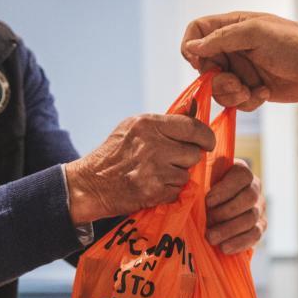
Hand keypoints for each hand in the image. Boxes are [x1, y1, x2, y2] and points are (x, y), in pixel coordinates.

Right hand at [65, 114, 215, 222]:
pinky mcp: (154, 191)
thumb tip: (195, 106)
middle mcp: (153, 144)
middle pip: (194, 153)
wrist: (90, 184)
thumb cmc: (114, 154)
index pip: (193, 127)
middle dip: (186, 160)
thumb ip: (165, 121)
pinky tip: (152, 186)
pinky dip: (169, 191)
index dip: (206, 137)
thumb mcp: (134, 128)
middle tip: (171, 162)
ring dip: (176, 177)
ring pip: (186, 174)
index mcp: (148, 124)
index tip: (207, 143)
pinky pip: (177, 191)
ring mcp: (154, 169)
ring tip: (156, 174)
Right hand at [182, 12, 297, 110]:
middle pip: (204, 68)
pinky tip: (265, 92)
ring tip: (253, 90)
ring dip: (233, 95)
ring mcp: (239, 70)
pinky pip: (234, 102)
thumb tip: (191, 48)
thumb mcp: (256, 33)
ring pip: (217, 90)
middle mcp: (231, 48)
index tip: (199, 63)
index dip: (192, 47)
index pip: (196, 32)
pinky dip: (248, 102)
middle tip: (237, 85)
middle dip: (218, 81)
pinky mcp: (249, 90)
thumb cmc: (292, 43)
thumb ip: (222, 38)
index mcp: (230, 27)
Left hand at [205, 160, 265, 253]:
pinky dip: (239, 242)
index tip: (208, 201)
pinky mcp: (260, 226)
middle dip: (226, 212)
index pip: (242, 176)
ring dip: (230, 229)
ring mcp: (259, 207)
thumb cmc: (201, 194)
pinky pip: (255, 234)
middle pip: (249, 198)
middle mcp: (254, 187)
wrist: (208, 213)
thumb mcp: (199, 183)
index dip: (226, 189)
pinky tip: (224, 247)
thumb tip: (191, 188)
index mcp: (240, 171)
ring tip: (211, 238)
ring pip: (251, 218)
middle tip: (208, 221)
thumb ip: (199, 181)